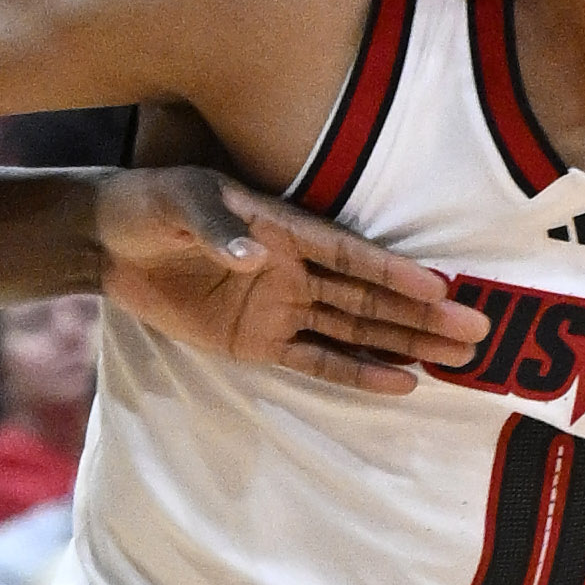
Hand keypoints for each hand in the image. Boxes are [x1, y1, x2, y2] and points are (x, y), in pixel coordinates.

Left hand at [97, 165, 476, 398]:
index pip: (351, 257)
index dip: (396, 274)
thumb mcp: (178, 202)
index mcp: (285, 229)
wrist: (107, 241)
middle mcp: (295, 270)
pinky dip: (358, 372)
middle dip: (424, 315)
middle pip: (370, 299)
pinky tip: (402, 382)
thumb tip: (252, 257)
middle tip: (478, 332)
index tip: (443, 287)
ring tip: (459, 359)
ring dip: (406, 344)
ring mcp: (282, 307)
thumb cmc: (149, 205)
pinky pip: (317, 360)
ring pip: (357, 330)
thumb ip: (216, 226)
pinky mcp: (259, 341)